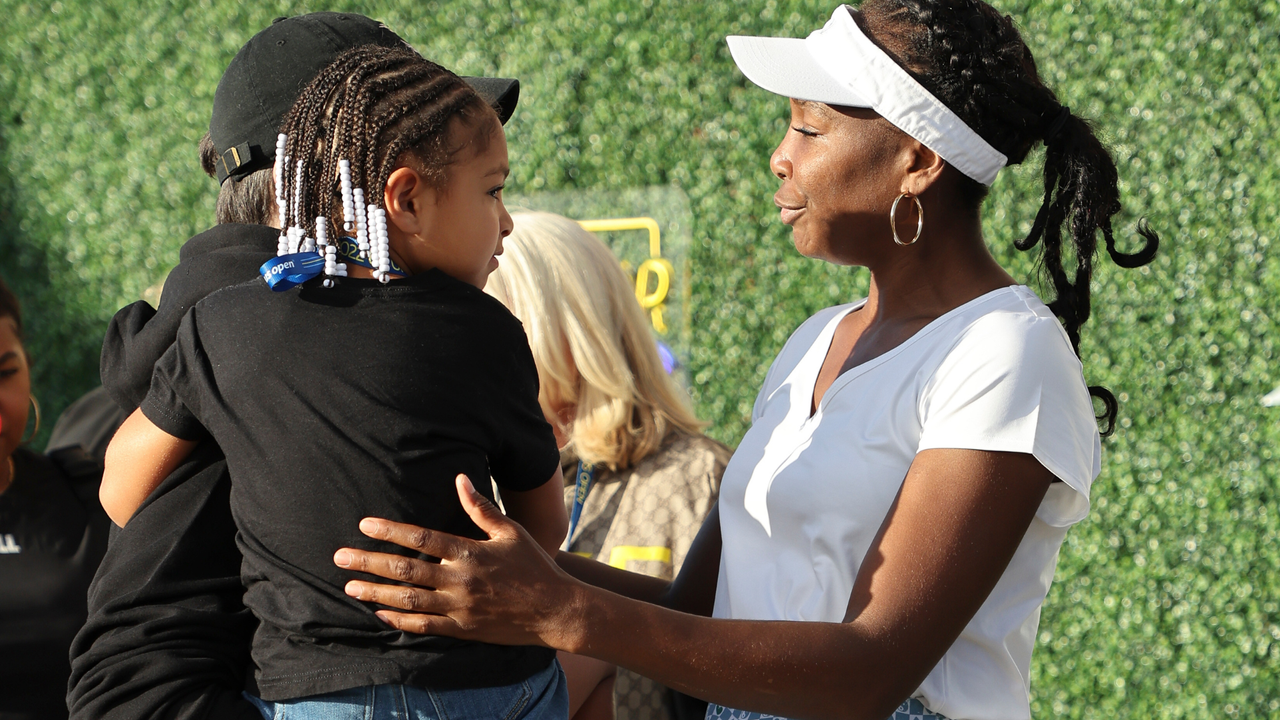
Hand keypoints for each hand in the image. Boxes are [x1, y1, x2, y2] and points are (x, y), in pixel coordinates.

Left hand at [334, 474, 585, 649]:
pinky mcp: (462, 629)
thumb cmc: (534, 566)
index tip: (365, 524)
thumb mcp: (510, 531)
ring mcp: (459, 607)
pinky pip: (424, 626)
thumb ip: (481, 508)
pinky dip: (399, 620)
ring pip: (408, 600)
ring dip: (376, 592)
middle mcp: (460, 580)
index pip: (422, 538)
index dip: (390, 531)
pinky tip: (380, 613)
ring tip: (349, 586)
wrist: (555, 610)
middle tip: (340, 557)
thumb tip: (459, 479)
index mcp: (471, 552)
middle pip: (406, 570)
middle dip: (369, 562)